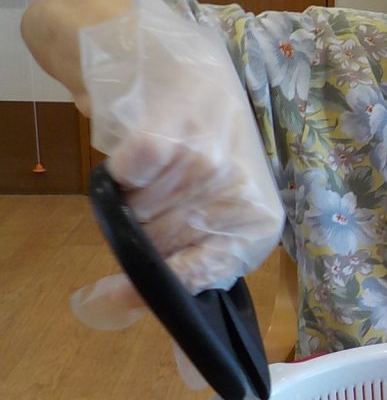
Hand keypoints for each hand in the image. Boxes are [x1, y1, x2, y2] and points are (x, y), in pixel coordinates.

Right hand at [73, 0, 282, 330]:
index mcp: (258, 226)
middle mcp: (238, 198)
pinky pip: (124, 178)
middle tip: (161, 197)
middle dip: (144, 233)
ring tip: (161, 169)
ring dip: (133, 200)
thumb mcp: (219, 212)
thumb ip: (189, 268)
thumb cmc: (214, 152)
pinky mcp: (171, 137)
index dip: (158, 288)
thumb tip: (134, 329)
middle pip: (158, 249)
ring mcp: (206, 167)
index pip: (203, 278)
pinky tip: (145, 150)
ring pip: (135, 215)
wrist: (194, 70)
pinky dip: (121, 169)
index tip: (116, 294)